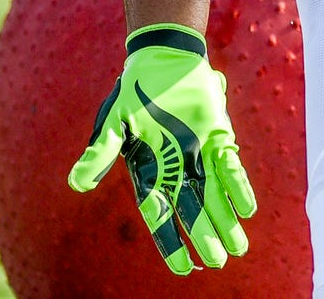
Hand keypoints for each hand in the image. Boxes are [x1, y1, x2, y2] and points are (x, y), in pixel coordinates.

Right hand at [69, 24, 256, 274]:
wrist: (164, 56)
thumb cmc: (135, 90)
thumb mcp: (113, 123)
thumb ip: (99, 154)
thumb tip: (76, 185)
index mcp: (149, 171)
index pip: (160, 215)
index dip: (171, 241)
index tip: (184, 267)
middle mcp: (176, 170)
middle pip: (192, 211)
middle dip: (204, 236)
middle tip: (217, 260)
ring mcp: (199, 155)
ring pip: (214, 196)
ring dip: (226, 220)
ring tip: (238, 248)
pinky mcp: (218, 137)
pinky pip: (230, 167)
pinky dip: (237, 187)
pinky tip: (246, 208)